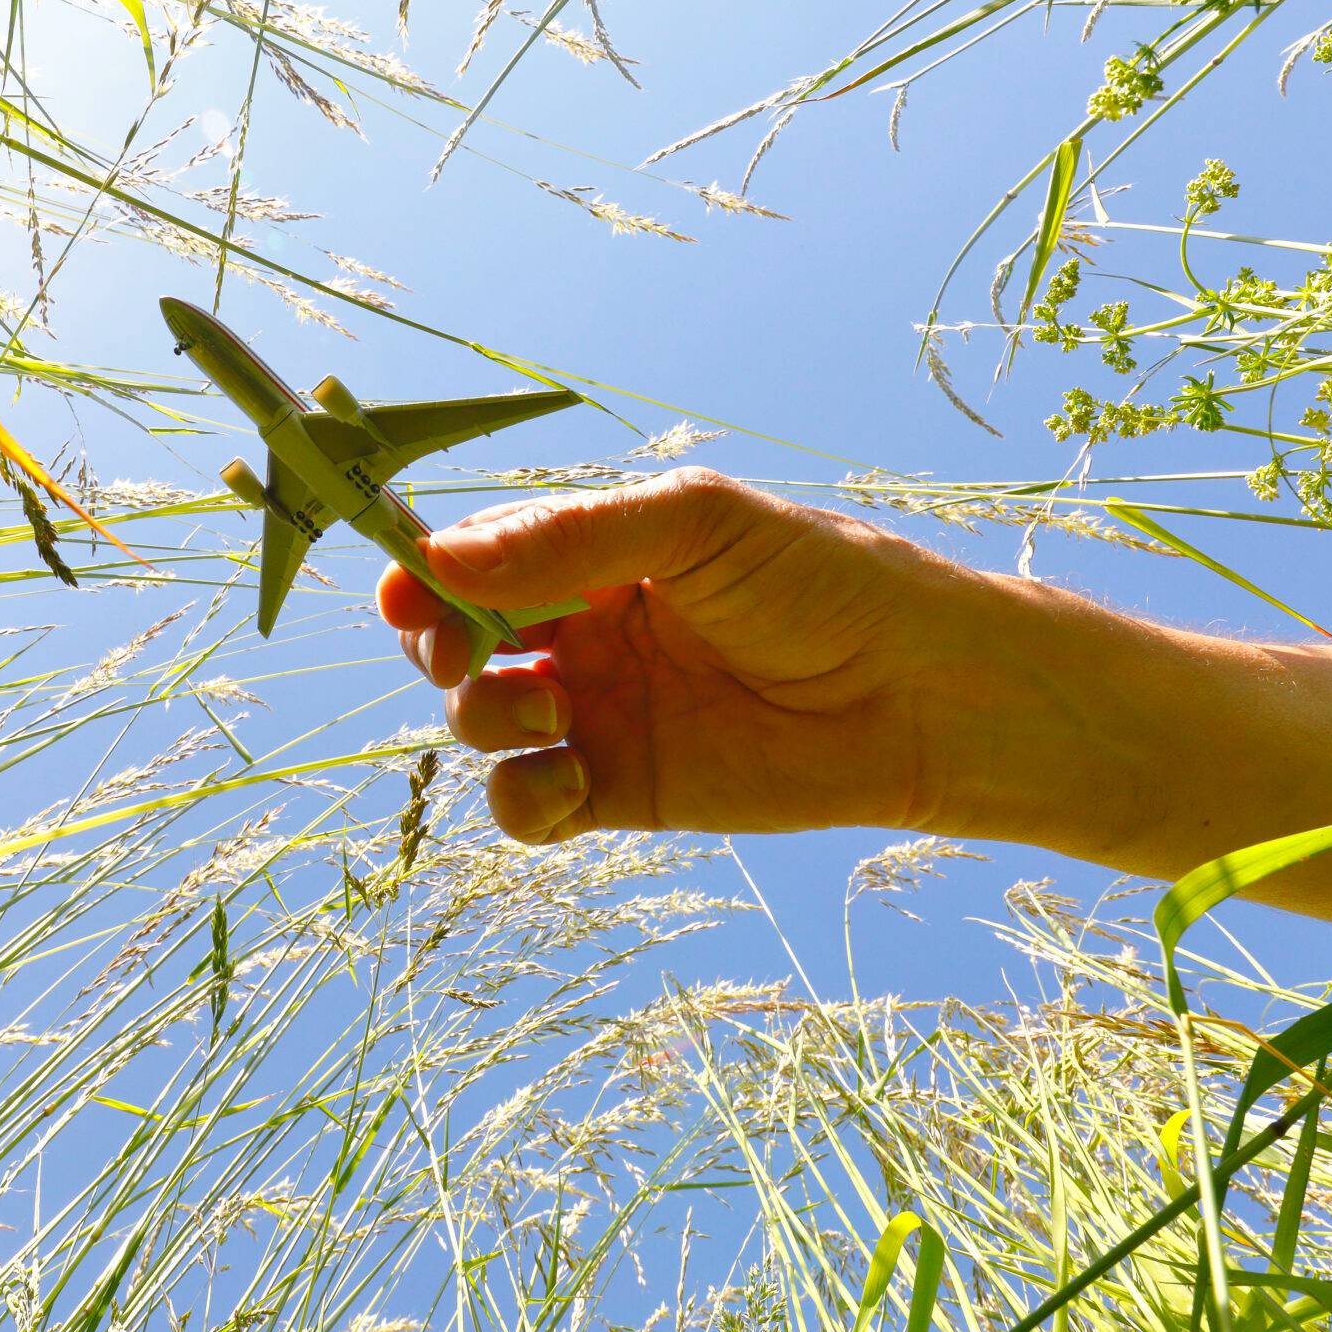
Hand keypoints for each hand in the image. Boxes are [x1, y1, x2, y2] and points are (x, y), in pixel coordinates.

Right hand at [379, 468, 1001, 846]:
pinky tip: (566, 780)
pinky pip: (529, 805)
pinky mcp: (623, 792)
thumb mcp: (694, 527)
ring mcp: (598, 713)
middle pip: (455, 641)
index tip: (407, 590)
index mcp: (593, 552)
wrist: (924, 696)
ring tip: (554, 705)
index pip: (474, 557)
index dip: (425, 574)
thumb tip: (440, 560)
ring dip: (484, 716)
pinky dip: (521, 799)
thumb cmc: (824, 582)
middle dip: (436, 646)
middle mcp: (583, 630)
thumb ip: (568, 540)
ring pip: (480, 723)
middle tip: (462, 655)